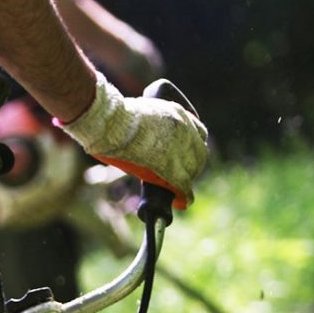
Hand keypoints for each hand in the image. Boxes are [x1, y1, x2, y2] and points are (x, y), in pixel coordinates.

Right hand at [59, 73, 207, 204]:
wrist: (114, 123)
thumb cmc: (116, 116)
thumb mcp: (140, 110)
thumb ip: (144, 122)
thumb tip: (130, 133)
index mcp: (178, 113)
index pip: (197, 132)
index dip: (193, 146)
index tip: (186, 153)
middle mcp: (185, 129)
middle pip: (199, 152)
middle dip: (193, 164)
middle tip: (182, 173)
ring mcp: (179, 149)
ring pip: (192, 169)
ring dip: (187, 180)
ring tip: (180, 189)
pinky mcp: (170, 167)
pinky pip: (183, 185)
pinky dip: (184, 196)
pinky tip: (183, 202)